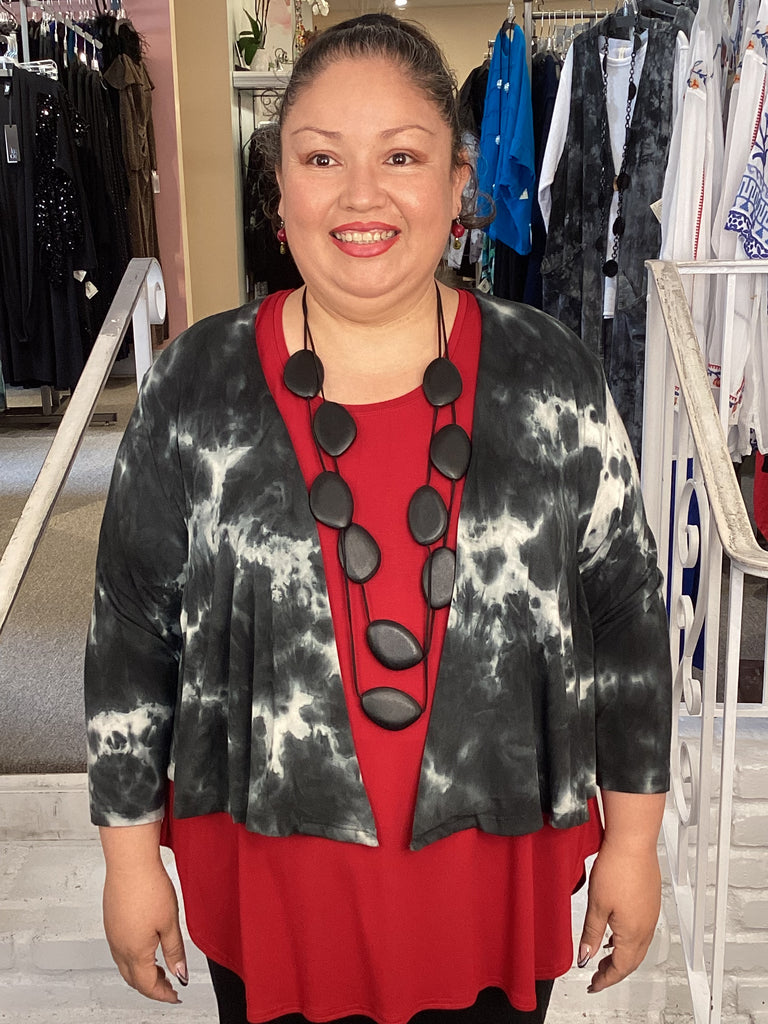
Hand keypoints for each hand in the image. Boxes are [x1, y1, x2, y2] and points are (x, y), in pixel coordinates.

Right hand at [102, 835, 186, 1002]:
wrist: (130, 862)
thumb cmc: (149, 888)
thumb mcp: (170, 922)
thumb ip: (174, 951)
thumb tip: (180, 974)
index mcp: (135, 952)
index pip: (148, 985)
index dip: (163, 994)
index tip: (175, 996)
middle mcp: (119, 947)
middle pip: (134, 980)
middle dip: (151, 987)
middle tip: (169, 985)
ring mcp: (113, 935)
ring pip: (125, 966)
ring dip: (142, 973)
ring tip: (160, 968)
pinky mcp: (111, 922)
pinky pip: (120, 951)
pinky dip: (133, 959)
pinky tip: (145, 948)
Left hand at [578, 837, 660, 992]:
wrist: (633, 842)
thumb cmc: (617, 868)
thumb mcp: (596, 905)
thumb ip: (591, 934)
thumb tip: (585, 957)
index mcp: (633, 933)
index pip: (620, 968)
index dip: (605, 979)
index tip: (593, 985)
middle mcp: (646, 927)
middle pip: (631, 961)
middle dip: (614, 971)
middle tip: (597, 976)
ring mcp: (651, 914)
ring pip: (638, 947)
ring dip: (622, 956)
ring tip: (604, 956)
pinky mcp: (651, 902)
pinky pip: (642, 931)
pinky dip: (628, 940)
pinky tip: (617, 931)